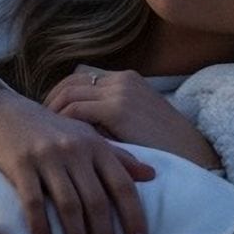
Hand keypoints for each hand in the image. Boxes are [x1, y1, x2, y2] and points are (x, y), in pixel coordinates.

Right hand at [0, 87, 153, 233]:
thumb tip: (152, 175)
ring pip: (68, 205)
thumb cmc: (50, 129)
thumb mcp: (85, 136)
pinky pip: (32, 201)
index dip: (134, 217)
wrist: (5, 111)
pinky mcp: (20, 163)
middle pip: (96, 201)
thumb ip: (117, 156)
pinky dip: (41, 226)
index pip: (122, 185)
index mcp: (95, 145)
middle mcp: (74, 149)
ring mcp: (47, 156)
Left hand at [44, 70, 221, 170]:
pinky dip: (63, 122)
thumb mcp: (136, 122)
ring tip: (44, 132)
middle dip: (51, 101)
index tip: (49, 114)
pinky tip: (57, 138)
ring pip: (69, 94)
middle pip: (71, 82)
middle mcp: (121, 80)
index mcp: (127, 79)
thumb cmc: (166, 146)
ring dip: (52, 112)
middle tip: (38, 122)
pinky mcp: (118, 109)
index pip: (81, 79)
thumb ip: (111, 116)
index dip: (60, 95)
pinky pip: (77, 110)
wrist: (195, 154)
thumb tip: (79, 126)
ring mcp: (119, 92)